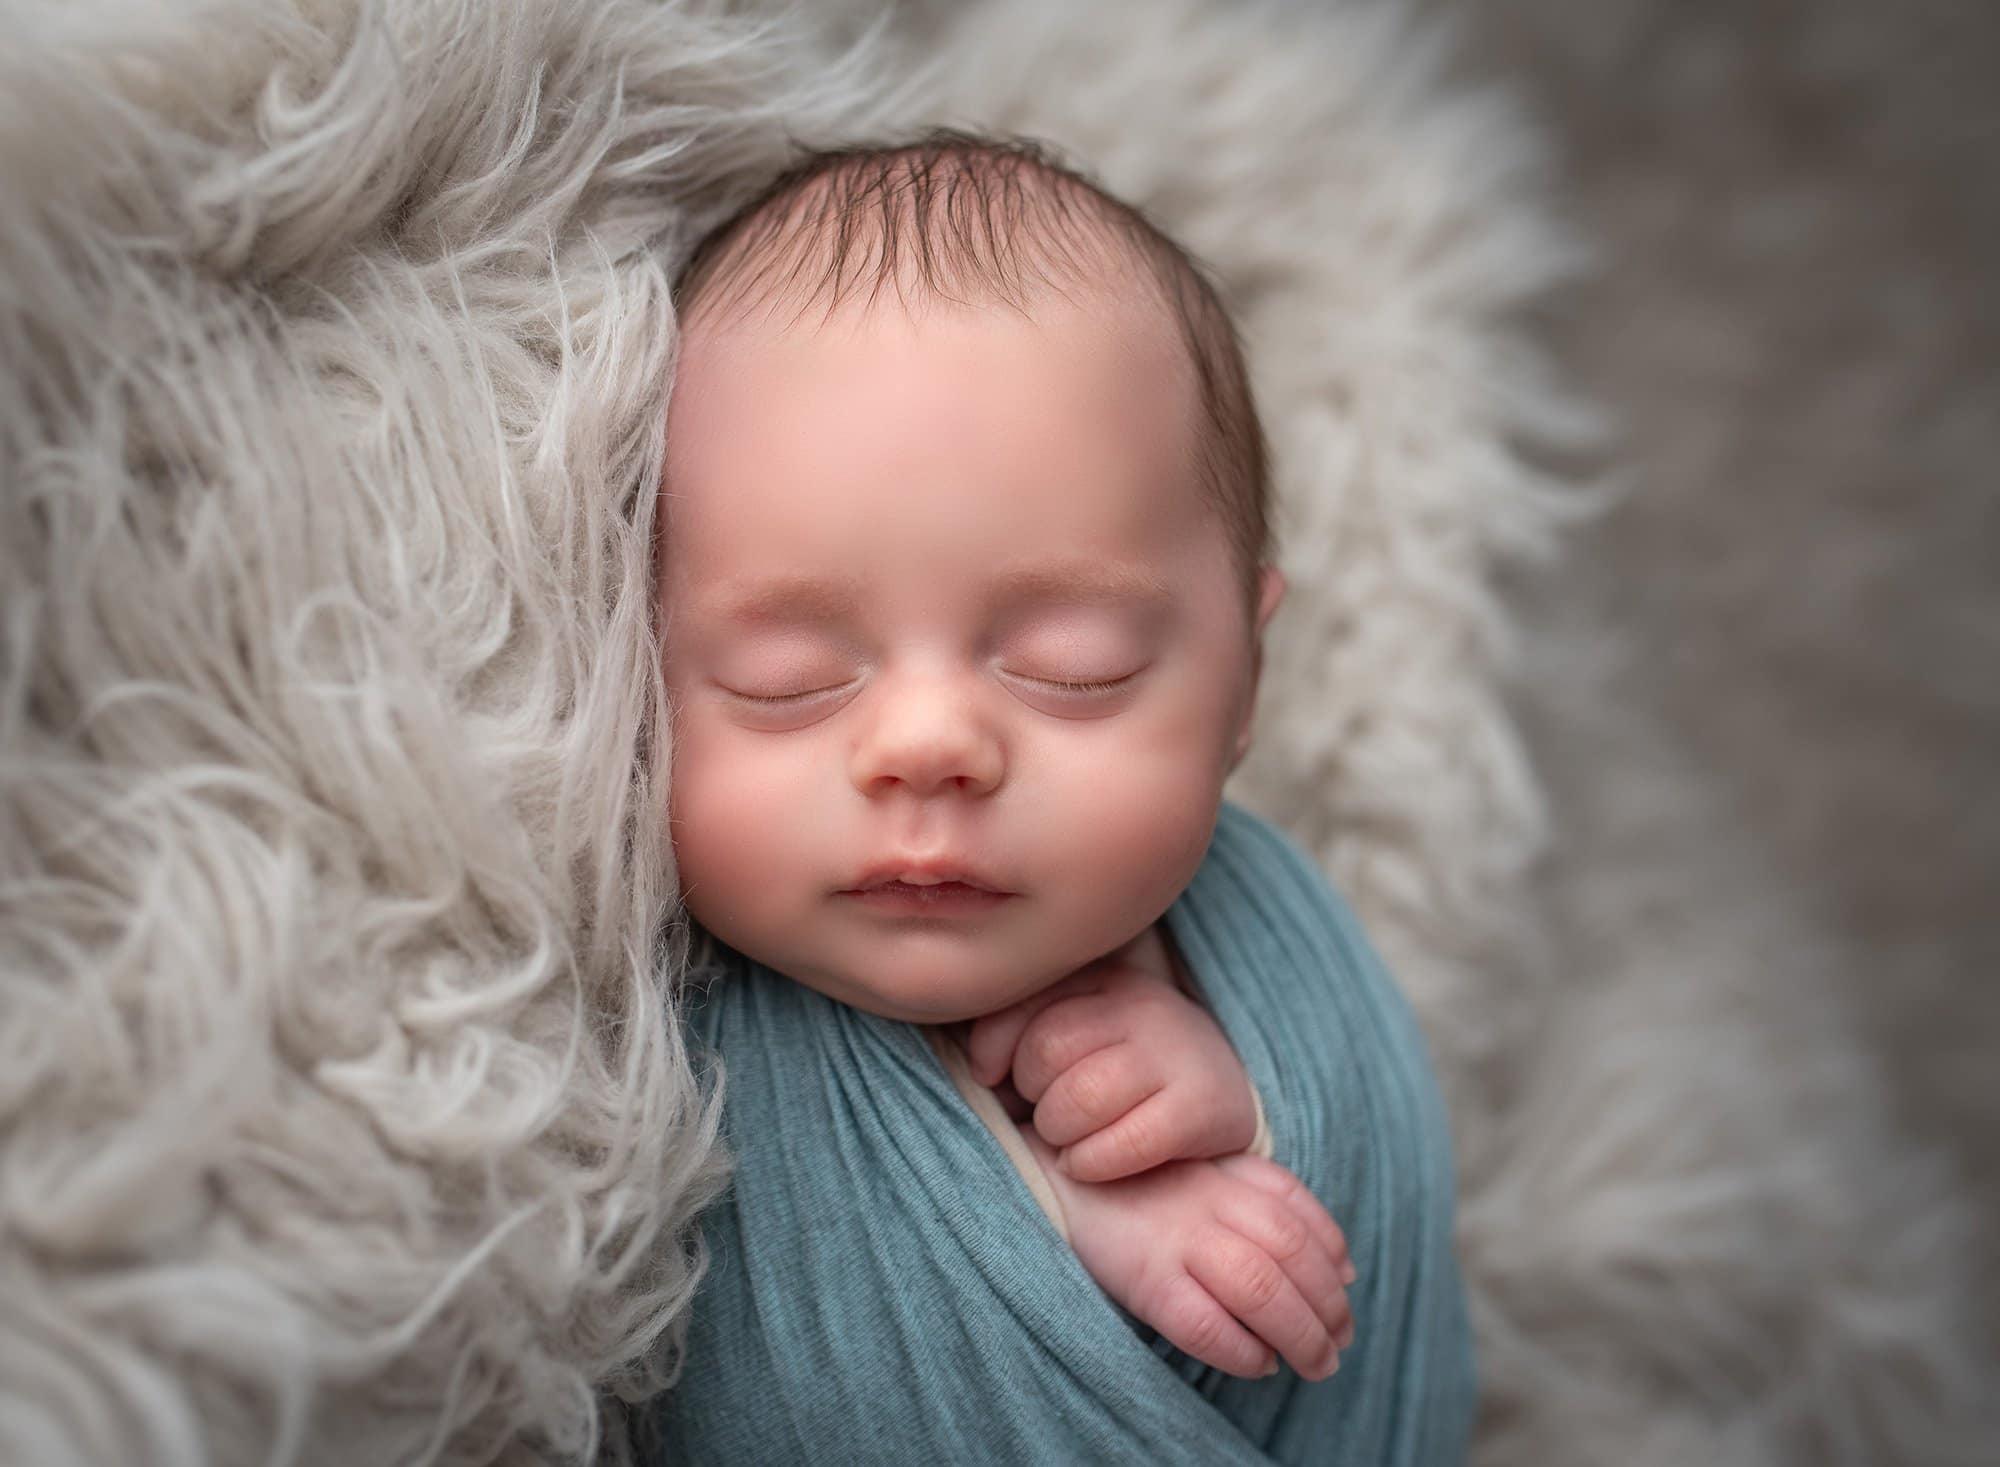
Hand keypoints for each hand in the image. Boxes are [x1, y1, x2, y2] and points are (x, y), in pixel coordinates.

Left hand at [965, 928, 1258, 1180]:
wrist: (1220, 1099)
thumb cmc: (1118, 1071)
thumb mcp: (1070, 1034)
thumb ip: (1015, 1031)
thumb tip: (984, 1071)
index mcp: (1101, 977)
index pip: (1020, 1005)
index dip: (994, 1050)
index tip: (997, 1075)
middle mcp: (1142, 1004)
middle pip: (1046, 1052)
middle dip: (1033, 1096)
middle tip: (1052, 1110)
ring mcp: (1176, 1053)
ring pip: (1079, 1099)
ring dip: (1058, 1134)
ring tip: (1071, 1137)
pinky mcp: (1201, 1106)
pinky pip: (1124, 1143)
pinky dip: (1092, 1163)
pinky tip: (1091, 1162)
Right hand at [1039, 1141, 1357, 1379]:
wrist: (1054, 1175)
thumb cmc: (1138, 1184)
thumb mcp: (1206, 1169)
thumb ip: (1268, 1200)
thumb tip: (1344, 1265)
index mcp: (1226, 1168)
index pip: (1300, 1210)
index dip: (1333, 1254)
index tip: (1345, 1286)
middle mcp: (1208, 1199)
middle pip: (1292, 1254)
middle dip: (1329, 1307)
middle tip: (1339, 1344)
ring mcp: (1176, 1237)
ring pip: (1261, 1288)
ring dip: (1302, 1334)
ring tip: (1316, 1364)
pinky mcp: (1144, 1277)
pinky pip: (1206, 1322)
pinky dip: (1244, 1350)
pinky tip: (1259, 1363)